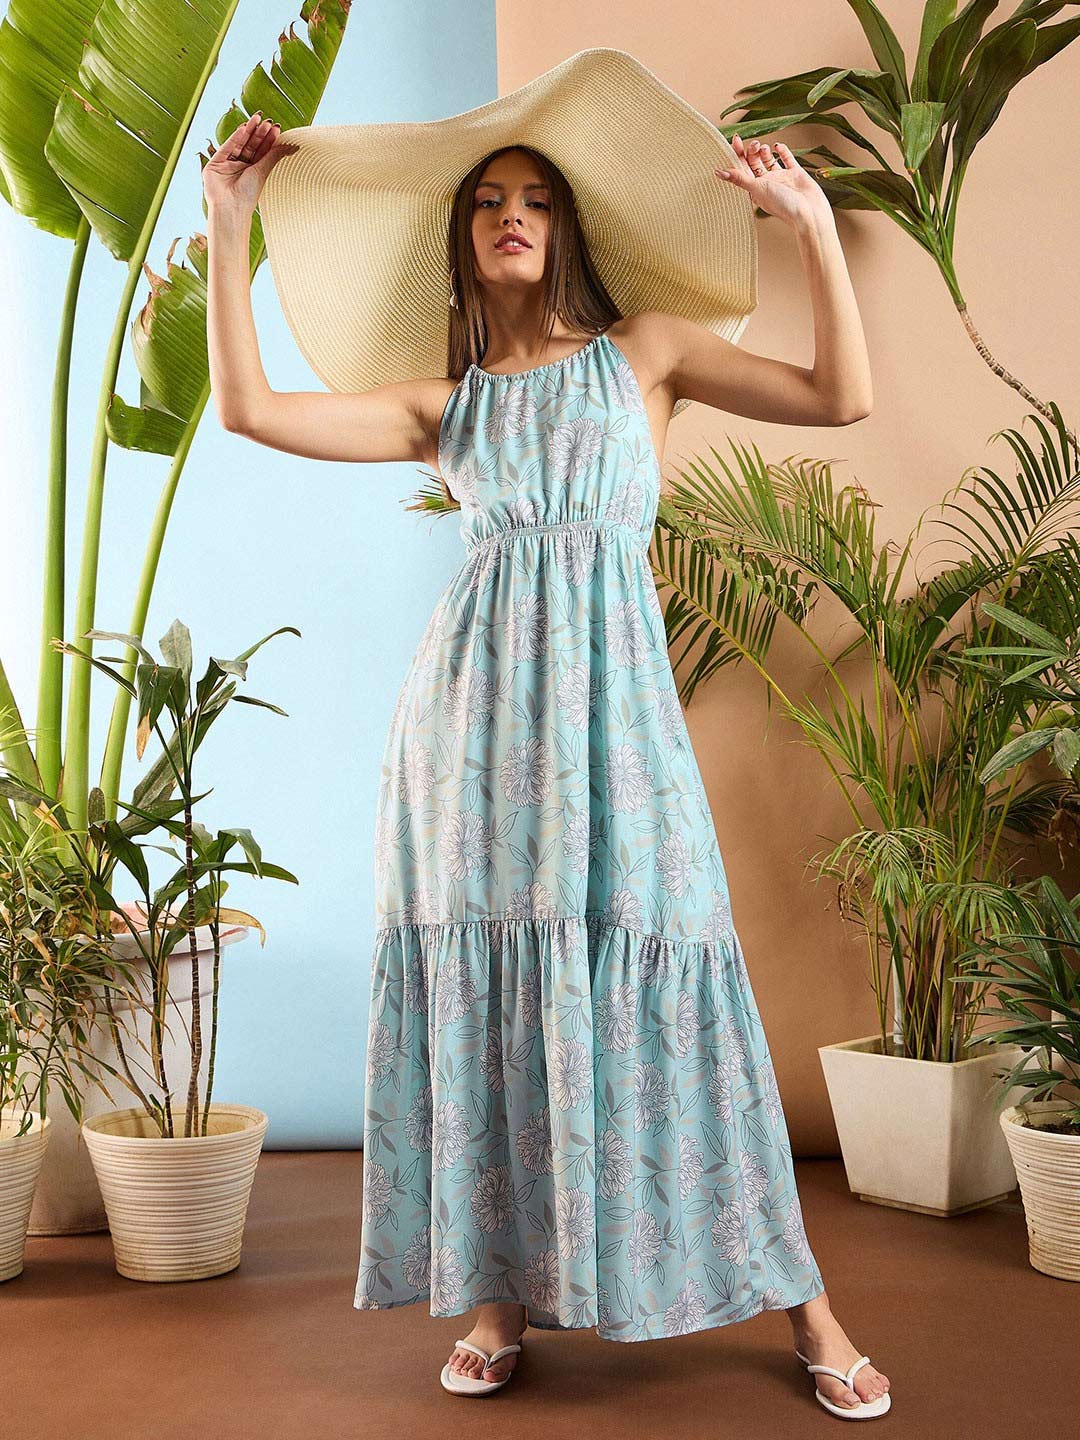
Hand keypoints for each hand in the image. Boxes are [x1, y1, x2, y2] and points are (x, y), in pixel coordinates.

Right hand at [203, 112, 290, 213]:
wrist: (230, 206)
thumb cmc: (248, 194)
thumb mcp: (263, 171)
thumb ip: (275, 155)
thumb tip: (293, 146)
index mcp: (253, 172)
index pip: (262, 151)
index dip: (268, 140)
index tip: (276, 128)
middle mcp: (240, 167)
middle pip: (251, 145)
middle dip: (259, 133)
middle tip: (268, 121)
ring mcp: (227, 164)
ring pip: (239, 144)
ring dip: (248, 131)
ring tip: (258, 118)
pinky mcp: (215, 163)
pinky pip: (226, 147)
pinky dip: (235, 137)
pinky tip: (244, 128)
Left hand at [715, 134, 832, 230]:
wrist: (809, 212)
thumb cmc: (783, 205)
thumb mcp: (757, 189)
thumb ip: (739, 179)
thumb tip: (718, 172)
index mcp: (756, 189)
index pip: (742, 168)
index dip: (738, 154)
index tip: (735, 139)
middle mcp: (767, 184)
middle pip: (754, 163)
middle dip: (752, 151)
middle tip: (754, 144)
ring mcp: (781, 178)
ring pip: (769, 160)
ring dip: (765, 151)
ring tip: (764, 147)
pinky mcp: (795, 174)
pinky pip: (787, 159)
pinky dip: (782, 151)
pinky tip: (778, 145)